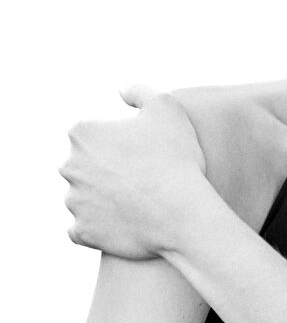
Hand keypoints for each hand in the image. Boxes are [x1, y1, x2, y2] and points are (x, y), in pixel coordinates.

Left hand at [60, 84, 207, 258]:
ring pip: (82, 198)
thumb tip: (122, 91)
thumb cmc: (176, 158)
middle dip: (104, 171)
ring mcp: (73, 201)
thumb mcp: (167, 107)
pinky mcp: (82, 232)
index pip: (92, 136)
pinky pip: (82, 229)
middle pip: (83, 166)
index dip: (118, 143)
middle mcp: (69, 166)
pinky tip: (118, 224)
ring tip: (135, 203)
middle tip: (140, 178)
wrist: (181, 212)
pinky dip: (96, 227)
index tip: (141, 153)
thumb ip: (140, 92)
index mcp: (82, 133)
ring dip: (100, 199)